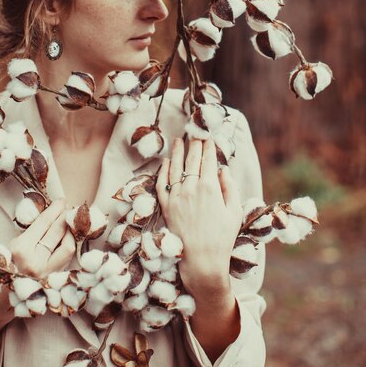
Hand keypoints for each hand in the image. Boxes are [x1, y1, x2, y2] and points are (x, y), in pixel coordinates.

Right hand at [9, 198, 75, 277]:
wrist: (9, 290)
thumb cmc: (10, 262)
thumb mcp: (15, 243)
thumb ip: (35, 229)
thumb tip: (54, 212)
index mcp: (21, 250)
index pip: (44, 223)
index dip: (54, 210)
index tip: (61, 201)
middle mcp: (35, 262)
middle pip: (57, 232)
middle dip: (64, 217)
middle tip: (67, 208)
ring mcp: (47, 273)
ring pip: (68, 246)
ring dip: (70, 231)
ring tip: (68, 222)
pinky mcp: (55, 279)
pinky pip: (68, 257)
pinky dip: (69, 244)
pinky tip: (68, 236)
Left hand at [156, 138, 242, 300]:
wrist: (201, 261)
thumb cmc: (222, 238)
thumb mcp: (234, 212)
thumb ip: (230, 188)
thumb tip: (223, 170)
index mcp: (210, 188)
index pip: (208, 160)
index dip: (209, 147)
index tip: (209, 138)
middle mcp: (191, 188)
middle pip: (192, 160)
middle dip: (194, 145)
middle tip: (195, 135)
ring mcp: (176, 197)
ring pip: (175, 167)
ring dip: (177, 152)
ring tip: (178, 140)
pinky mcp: (166, 207)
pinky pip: (162, 184)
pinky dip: (163, 171)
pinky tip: (166, 162)